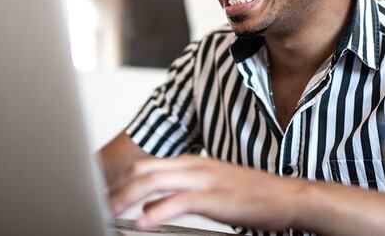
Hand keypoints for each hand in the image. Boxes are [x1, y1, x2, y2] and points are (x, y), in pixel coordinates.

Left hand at [108, 154, 306, 231]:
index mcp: (190, 162)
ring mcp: (203, 179)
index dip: (121, 181)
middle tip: (97, 203)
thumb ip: (178, 192)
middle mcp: (193, 165)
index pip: (145, 166)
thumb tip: (149, 204)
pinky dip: (157, 211)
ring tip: (108, 211)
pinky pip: (178, 202)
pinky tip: (143, 221)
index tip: (103, 195)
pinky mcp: (214, 197)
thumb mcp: (209, 188)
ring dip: (127, 196)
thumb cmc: (251, 194)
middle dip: (116, 187)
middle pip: (143, 170)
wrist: (287, 196)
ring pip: (154, 181)